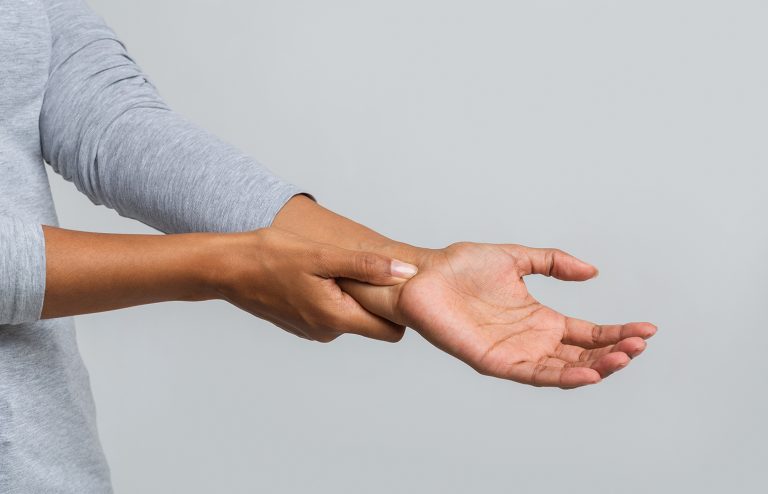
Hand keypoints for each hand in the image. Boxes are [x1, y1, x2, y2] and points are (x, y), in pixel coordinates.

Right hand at [208, 227, 417, 341]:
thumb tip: (405, 273)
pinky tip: (318, 275)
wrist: (227, 268)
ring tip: (335, 267)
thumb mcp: (323, 255)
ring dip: (353, 294)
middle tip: (365, 266)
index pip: (392, 330)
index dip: (400, 307)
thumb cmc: (271, 257)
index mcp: (337, 319)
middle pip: (374, 324)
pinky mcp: (303, 324)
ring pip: (352, 316)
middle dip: (377, 299)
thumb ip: (367, 265)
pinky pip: (333, 314)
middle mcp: (327, 332)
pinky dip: (334, 296)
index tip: (395, 280)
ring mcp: (314, 330)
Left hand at [339, 242, 655, 387]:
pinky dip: (561, 376)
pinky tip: (587, 372)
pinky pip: (531, 375)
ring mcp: (513, 353)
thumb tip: (592, 272)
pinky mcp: (493, 361)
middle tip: (639, 345)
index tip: (647, 328)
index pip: (587, 333)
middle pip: (582, 356)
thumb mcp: (517, 258)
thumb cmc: (460, 267)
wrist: (421, 273)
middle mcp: (530, 341)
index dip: (617, 333)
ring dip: (595, 368)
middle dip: (614, 354)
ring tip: (623, 358)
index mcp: (539, 319)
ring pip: (562, 370)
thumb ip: (553, 262)